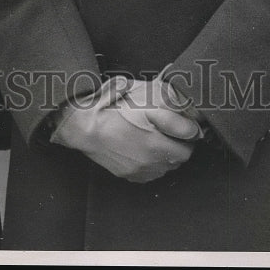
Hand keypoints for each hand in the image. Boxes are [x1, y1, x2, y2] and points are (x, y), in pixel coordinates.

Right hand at [50, 76, 196, 182]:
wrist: (79, 128)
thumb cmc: (104, 107)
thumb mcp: (133, 93)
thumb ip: (157, 95)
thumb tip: (179, 98)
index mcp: (152, 137)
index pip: (189, 137)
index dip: (190, 128)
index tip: (189, 123)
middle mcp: (149, 157)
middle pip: (183, 155)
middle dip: (182, 142)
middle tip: (175, 131)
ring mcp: (141, 169)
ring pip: (170, 166)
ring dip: (170, 154)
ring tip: (159, 139)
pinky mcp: (132, 176)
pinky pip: (154, 173)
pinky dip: (155, 164)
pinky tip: (147, 150)